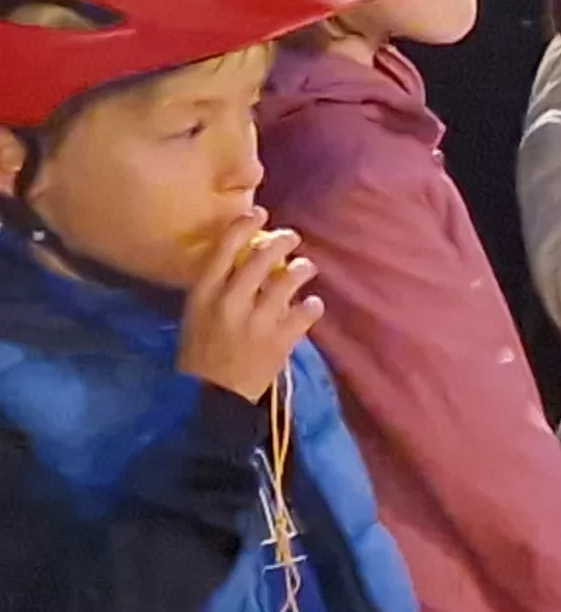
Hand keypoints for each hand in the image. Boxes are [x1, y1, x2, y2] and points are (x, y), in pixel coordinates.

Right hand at [178, 219, 318, 403]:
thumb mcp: (196, 316)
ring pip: (289, 278)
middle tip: (291, 237)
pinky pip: (307, 310)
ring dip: (302, 269)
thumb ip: (217, 288)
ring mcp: (256, 321)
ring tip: (306, 269)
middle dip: (282, 241)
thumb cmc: (201, 354)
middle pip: (261, 257)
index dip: (243, 227)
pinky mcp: (280, 340)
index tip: (259, 212)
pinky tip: (312, 306)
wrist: (212, 398)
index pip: (223, 250)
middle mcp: (229, 302)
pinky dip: (313, 305)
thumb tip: (244, 256)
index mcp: (203, 295)